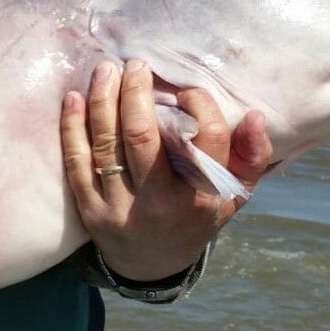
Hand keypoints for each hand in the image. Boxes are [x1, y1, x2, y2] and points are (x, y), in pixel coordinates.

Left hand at [62, 59, 271, 281]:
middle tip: (135, 64)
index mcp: (201, 199)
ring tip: (106, 70)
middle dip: (135, 92)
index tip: (187, 89)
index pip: (205, 141)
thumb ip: (250, 157)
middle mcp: (160, 204)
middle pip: (142, 136)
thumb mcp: (232, 196)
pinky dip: (72, 126)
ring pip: (106, 144)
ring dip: (103, 100)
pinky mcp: (90, 210)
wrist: (152, 266)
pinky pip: (77, 161)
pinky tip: (74, 98)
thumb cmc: (195, 217)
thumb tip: (256, 116)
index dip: (199, 106)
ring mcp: (120, 208)